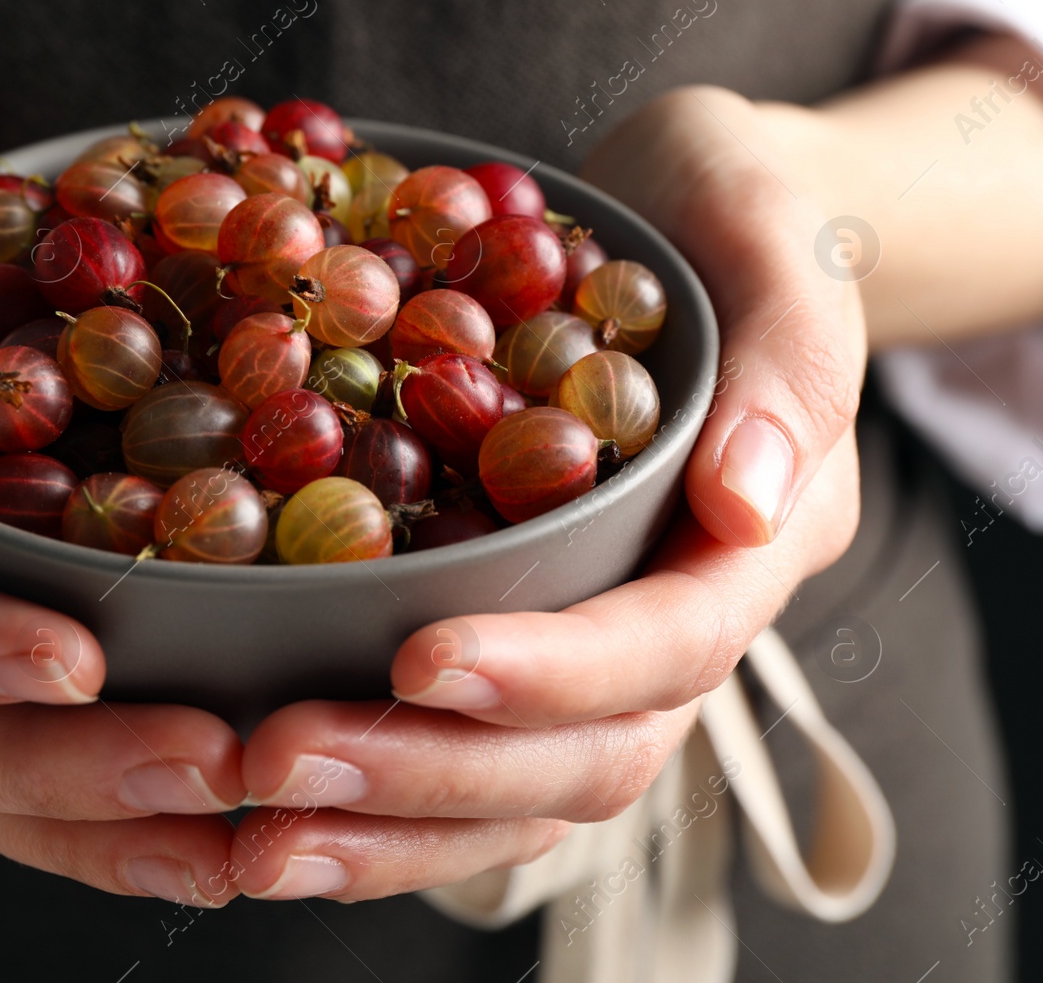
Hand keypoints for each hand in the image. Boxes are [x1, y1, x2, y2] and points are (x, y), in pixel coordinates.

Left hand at [229, 87, 864, 900]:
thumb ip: (789, 360)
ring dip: (384, 826)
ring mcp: (599, 645)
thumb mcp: (775, 236)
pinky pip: (459, 754)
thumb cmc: (733, 209)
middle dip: (431, 772)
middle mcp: (681, 620)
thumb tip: (747, 505)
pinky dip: (369, 798)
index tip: (421, 659)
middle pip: (580, 755)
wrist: (682, 217)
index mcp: (761, 540)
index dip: (553, 668)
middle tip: (279, 763)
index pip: (671, 644)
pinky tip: (264, 811)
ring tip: (253, 833)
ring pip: (515, 793)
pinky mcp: (522, 638)